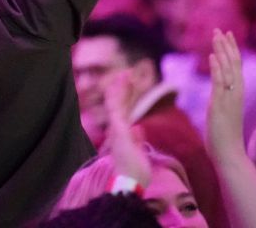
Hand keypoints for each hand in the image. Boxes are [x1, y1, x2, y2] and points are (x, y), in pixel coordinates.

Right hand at [104, 70, 150, 185]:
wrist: (128, 183)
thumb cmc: (134, 173)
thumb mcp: (139, 153)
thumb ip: (137, 140)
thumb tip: (139, 128)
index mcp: (121, 134)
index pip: (123, 111)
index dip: (125, 97)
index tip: (129, 83)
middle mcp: (116, 130)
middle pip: (118, 104)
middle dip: (122, 88)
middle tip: (126, 73)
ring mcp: (116, 129)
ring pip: (116, 103)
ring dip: (120, 87)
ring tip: (125, 73)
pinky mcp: (118, 129)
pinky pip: (115, 107)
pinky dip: (117, 94)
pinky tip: (119, 83)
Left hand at [206, 30, 245, 160]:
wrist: (229, 154)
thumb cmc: (223, 136)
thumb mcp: (220, 112)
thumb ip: (220, 101)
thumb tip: (216, 96)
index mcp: (235, 94)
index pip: (235, 67)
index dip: (231, 50)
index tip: (226, 36)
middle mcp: (235, 93)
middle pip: (234, 64)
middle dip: (227, 46)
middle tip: (220, 30)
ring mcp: (229, 99)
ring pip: (228, 70)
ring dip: (222, 51)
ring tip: (216, 35)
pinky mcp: (221, 105)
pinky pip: (220, 83)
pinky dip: (217, 69)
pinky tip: (212, 56)